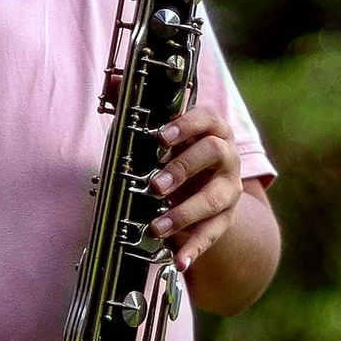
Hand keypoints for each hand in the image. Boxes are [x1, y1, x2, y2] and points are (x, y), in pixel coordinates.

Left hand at [150, 105, 243, 276]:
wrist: (208, 188)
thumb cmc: (177, 153)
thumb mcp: (160, 133)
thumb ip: (137, 106)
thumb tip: (112, 78)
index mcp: (211, 129)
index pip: (206, 118)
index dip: (185, 125)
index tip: (161, 136)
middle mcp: (226, 156)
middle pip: (213, 154)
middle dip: (182, 169)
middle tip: (154, 186)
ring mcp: (228, 189)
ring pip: (214, 199)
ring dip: (184, 213)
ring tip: (155, 227)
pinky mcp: (225, 219)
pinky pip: (213, 235)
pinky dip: (195, 249)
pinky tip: (179, 263)